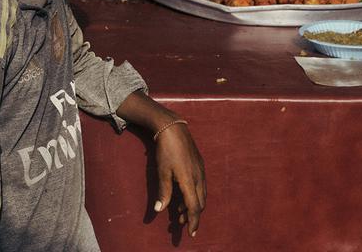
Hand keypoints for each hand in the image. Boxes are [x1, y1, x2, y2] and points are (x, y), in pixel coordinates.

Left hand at [154, 122, 205, 237]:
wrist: (173, 128)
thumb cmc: (166, 150)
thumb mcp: (162, 171)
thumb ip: (163, 192)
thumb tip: (159, 209)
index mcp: (190, 180)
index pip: (194, 207)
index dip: (193, 221)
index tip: (191, 233)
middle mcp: (199, 177)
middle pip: (200, 203)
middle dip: (193, 215)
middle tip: (182, 223)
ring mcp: (201, 170)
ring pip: (201, 194)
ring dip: (193, 205)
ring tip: (180, 211)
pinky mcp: (200, 165)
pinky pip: (200, 185)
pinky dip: (194, 194)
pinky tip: (183, 194)